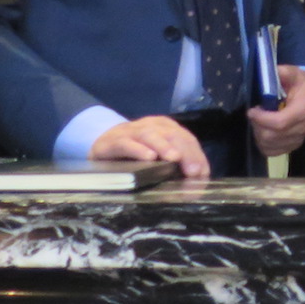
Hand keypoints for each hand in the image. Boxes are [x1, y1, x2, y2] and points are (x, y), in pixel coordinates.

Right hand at [91, 116, 211, 178]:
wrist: (103, 143)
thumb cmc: (137, 152)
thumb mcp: (158, 154)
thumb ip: (176, 163)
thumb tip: (197, 178)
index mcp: (165, 127)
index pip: (186, 138)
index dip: (196, 155)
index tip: (201, 173)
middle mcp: (151, 125)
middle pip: (171, 135)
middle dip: (185, 152)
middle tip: (193, 171)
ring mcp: (131, 131)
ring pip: (151, 135)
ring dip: (164, 147)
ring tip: (174, 159)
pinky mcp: (114, 141)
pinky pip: (127, 143)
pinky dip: (139, 150)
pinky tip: (149, 157)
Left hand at [248, 65, 304, 156]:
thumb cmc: (299, 85)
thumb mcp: (294, 73)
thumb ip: (283, 72)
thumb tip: (271, 72)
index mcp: (302, 111)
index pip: (279, 123)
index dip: (262, 119)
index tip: (251, 110)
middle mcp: (301, 129)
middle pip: (271, 136)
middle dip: (257, 125)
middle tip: (254, 114)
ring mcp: (296, 140)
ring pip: (268, 145)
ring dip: (258, 133)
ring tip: (259, 121)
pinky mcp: (291, 147)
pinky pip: (271, 151)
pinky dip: (262, 143)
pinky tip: (263, 130)